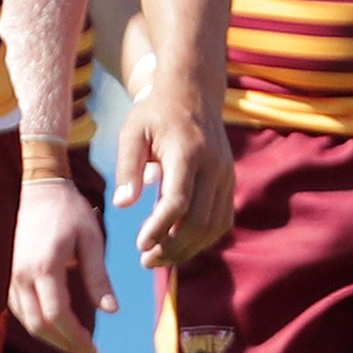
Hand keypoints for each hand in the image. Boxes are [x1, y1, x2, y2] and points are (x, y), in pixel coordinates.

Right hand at [10, 161, 112, 352]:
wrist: (38, 188)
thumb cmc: (69, 211)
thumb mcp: (91, 239)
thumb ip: (99, 277)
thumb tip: (111, 311)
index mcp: (44, 267)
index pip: (57, 315)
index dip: (75, 337)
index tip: (95, 347)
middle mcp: (22, 276)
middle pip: (39, 326)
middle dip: (64, 343)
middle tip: (89, 349)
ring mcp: (11, 276)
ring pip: (27, 321)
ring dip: (51, 337)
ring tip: (77, 341)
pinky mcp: (9, 275)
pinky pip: (20, 310)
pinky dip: (39, 323)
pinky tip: (58, 325)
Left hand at [113, 81, 234, 268]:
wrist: (194, 92)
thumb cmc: (155, 113)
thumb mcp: (132, 132)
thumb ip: (126, 167)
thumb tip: (122, 205)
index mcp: (188, 152)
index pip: (178, 201)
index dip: (160, 228)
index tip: (140, 245)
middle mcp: (213, 166)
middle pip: (199, 221)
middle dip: (172, 248)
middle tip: (146, 261)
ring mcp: (226, 175)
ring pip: (214, 226)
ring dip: (188, 249)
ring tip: (160, 258)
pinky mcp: (230, 182)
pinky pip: (222, 220)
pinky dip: (203, 239)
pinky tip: (180, 245)